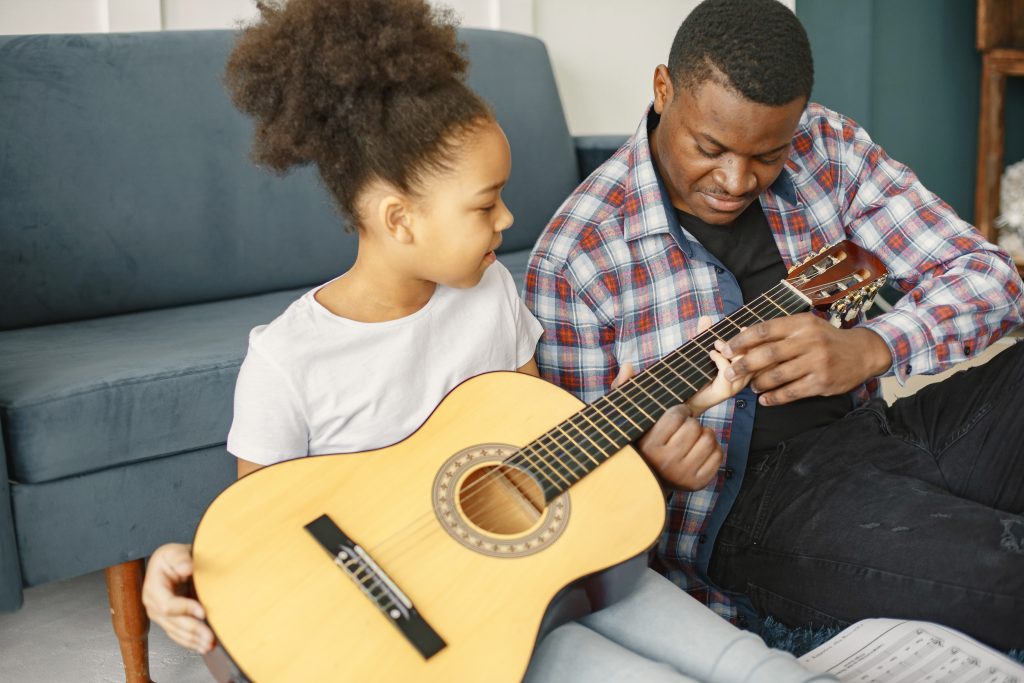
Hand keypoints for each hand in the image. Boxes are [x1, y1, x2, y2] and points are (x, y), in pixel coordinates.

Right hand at [142, 543, 214, 653]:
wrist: (173, 563)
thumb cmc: (174, 557)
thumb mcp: (175, 552)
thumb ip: (180, 559)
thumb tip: (186, 568)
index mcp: (153, 587)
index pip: (167, 605)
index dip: (185, 609)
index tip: (203, 611)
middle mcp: (152, 604)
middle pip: (172, 622)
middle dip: (192, 630)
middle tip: (210, 637)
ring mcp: (159, 614)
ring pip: (175, 631)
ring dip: (193, 640)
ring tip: (209, 645)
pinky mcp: (167, 620)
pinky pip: (177, 634)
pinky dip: (190, 641)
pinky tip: (202, 646)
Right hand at [612, 372, 722, 491]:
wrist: (647, 481)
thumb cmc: (641, 442)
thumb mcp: (629, 417)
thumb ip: (625, 390)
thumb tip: (628, 364)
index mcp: (649, 445)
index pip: (676, 415)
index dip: (680, 410)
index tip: (676, 415)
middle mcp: (666, 462)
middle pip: (695, 426)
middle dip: (691, 423)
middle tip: (684, 427)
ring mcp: (683, 474)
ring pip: (709, 438)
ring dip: (704, 434)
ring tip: (692, 438)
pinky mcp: (698, 483)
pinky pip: (718, 455)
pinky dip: (713, 449)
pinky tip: (699, 450)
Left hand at [687, 316, 752, 414]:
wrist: (688, 398)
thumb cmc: (697, 375)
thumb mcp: (702, 351)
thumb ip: (704, 334)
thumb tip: (705, 317)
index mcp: (744, 368)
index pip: (756, 351)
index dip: (753, 339)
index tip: (743, 328)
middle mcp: (744, 377)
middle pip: (752, 356)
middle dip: (739, 343)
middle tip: (720, 340)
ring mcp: (736, 385)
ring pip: (742, 362)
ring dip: (728, 350)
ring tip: (715, 347)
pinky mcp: (727, 389)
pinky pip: (728, 369)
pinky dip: (719, 358)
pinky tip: (711, 355)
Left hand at [718, 313, 892, 405]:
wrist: (862, 353)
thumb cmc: (825, 339)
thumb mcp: (805, 327)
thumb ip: (777, 332)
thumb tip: (741, 335)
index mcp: (800, 323)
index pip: (764, 330)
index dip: (741, 340)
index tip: (725, 348)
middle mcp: (808, 341)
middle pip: (767, 354)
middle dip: (743, 365)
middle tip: (729, 374)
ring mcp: (816, 362)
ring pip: (777, 376)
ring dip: (758, 384)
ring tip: (752, 387)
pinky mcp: (821, 382)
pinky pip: (790, 393)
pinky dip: (774, 398)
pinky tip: (765, 400)